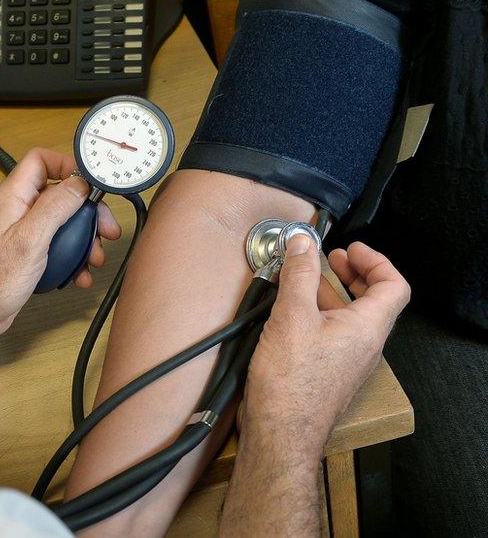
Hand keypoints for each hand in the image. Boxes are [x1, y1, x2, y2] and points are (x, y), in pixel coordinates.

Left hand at [0, 148, 121, 349]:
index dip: (69, 165)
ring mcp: (19, 232)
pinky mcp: (23, 254)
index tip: (93, 184)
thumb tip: (79, 183)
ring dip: (82, 239)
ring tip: (95, 259)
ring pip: (59, 224)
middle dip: (86, 212)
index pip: (40, 161)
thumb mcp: (30, 240)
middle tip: (106, 230)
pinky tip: (79, 275)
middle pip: (58, 195)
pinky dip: (70, 258)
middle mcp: (15, 210)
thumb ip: (55, 207)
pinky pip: (53, 247)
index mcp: (12, 197)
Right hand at [239, 236, 410, 455]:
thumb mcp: (292, 316)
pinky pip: (334, 335)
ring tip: (305, 281)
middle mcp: (365, 346)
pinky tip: (292, 313)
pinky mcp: (329, 373)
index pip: (393, 286)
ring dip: (332, 294)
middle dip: (354, 274)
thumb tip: (302, 243)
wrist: (281, 432)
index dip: (375, 261)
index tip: (350, 249)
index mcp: (367, 328)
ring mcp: (348, 362)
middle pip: (374, 300)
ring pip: (351, 318)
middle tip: (333, 259)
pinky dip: (320, 315)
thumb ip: (299, 275)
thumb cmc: (291, 383)